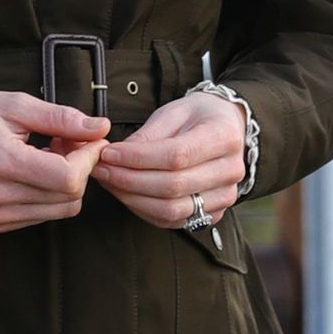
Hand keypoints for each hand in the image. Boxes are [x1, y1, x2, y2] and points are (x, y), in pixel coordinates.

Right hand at [0, 86, 108, 232]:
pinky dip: (49, 193)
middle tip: (65, 139)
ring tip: (48, 152)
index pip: (69, 178)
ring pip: (61, 209)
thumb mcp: (13, 104)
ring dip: (67, 181)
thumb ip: (60, 117)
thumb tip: (99, 127)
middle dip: (80, 167)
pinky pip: (43, 215)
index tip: (87, 137)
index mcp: (4, 163)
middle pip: (71, 197)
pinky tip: (34, 168)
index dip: (88, 158)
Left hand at [92, 90, 249, 233]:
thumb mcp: (172, 112)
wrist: (226, 129)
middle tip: (101, 169)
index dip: (137, 158)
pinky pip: (172, 221)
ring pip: (171, 210)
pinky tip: (127, 195)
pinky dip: (144, 210)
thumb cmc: (197, 117)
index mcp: (224, 137)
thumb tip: (115, 156)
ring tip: (110, 182)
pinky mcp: (213, 214)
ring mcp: (225, 196)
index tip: (108, 153)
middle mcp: (231, 170)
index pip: (176, 156)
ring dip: (132, 199)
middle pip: (172, 186)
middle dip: (128, 180)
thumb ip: (146, 136)